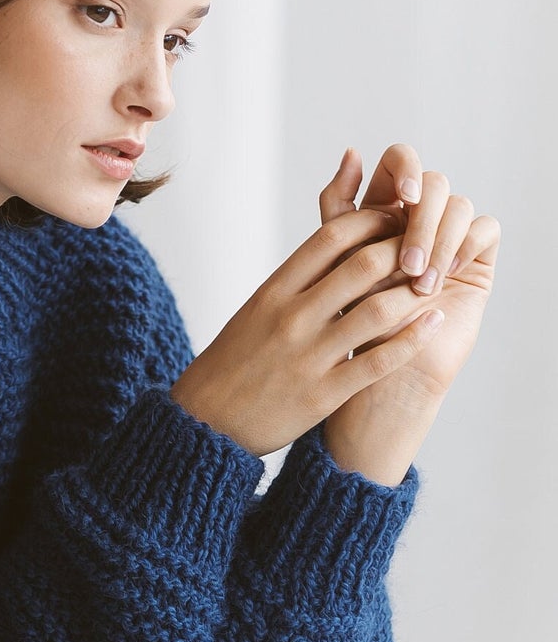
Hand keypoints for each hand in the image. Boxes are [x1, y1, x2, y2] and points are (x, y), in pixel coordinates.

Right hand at [170, 200, 453, 459]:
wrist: (206, 423)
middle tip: (426, 248)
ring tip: (436, 282)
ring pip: (378, 310)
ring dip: (415, 292)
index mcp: (273, 291)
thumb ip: (295, 281)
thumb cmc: (234, 362)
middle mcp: (291, 317)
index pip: (332, 237)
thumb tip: (337, 246)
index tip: (395, 219)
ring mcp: (308, 355)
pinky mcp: (323, 394)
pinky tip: (435, 322)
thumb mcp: (256, 311)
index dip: (373, 221)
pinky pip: (379, 361)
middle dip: (404, 250)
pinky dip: (413, 337)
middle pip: (363, 265)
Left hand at [320, 143, 500, 417]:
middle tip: (408, 263)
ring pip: (459, 204)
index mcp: (381, 208)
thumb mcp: (332, 259)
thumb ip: (338, 207)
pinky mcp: (475, 259)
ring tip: (421, 284)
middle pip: (433, 181)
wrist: (377, 374)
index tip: (402, 198)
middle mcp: (417, 217)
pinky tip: (448, 275)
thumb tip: (351, 150)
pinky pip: (485, 228)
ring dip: (440, 242)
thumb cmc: (348, 321)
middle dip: (422, 220)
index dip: (405, 169)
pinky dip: (466, 245)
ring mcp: (448, 237)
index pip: (400, 161)